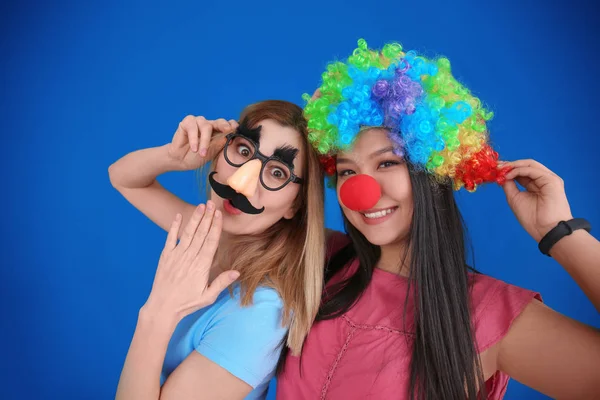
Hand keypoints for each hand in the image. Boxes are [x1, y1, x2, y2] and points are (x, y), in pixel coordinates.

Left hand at [143, 201, 239, 320]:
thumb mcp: (208, 296)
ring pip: (188, 233)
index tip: (219, 215)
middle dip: (207, 217)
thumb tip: (237, 272)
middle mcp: (190, 257)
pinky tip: (178, 216)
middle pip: (201, 233)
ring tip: (201, 206)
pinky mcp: (166, 256)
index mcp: (202, 266)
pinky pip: (170, 238)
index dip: (215, 227)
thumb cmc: (187, 303)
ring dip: (195, 218)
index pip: (211, 241)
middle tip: (212, 203)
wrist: (162, 307)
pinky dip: (174, 227)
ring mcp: (177, 255)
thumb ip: (222, 282)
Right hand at [167, 116, 238, 169]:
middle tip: (227, 133)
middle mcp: (209, 125)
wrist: (181, 161)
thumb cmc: (197, 156)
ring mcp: (198, 122)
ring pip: (206, 126)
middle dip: (224, 126)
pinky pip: (192, 127)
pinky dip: (194, 139)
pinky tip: (194, 148)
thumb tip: (229, 137)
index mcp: (217, 131)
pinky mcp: (187, 123)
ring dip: (205, 141)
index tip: (236, 130)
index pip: (228, 124)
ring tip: (202, 153)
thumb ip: (220, 143)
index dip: (232, 126)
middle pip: (219, 121)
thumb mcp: (212, 152)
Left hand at [501, 159, 572, 241]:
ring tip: (501, 169)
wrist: (546, 230)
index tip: (496, 169)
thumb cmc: (532, 218)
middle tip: (497, 166)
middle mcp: (544, 180)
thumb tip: (501, 175)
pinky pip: (533, 170)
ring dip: (514, 165)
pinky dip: (519, 170)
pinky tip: (509, 175)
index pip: (522, 171)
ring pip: (531, 164)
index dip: (509, 168)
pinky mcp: (552, 180)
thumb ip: (509, 185)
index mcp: (536, 185)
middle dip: (511, 164)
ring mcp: (549, 179)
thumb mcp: (515, 198)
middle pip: (527, 165)